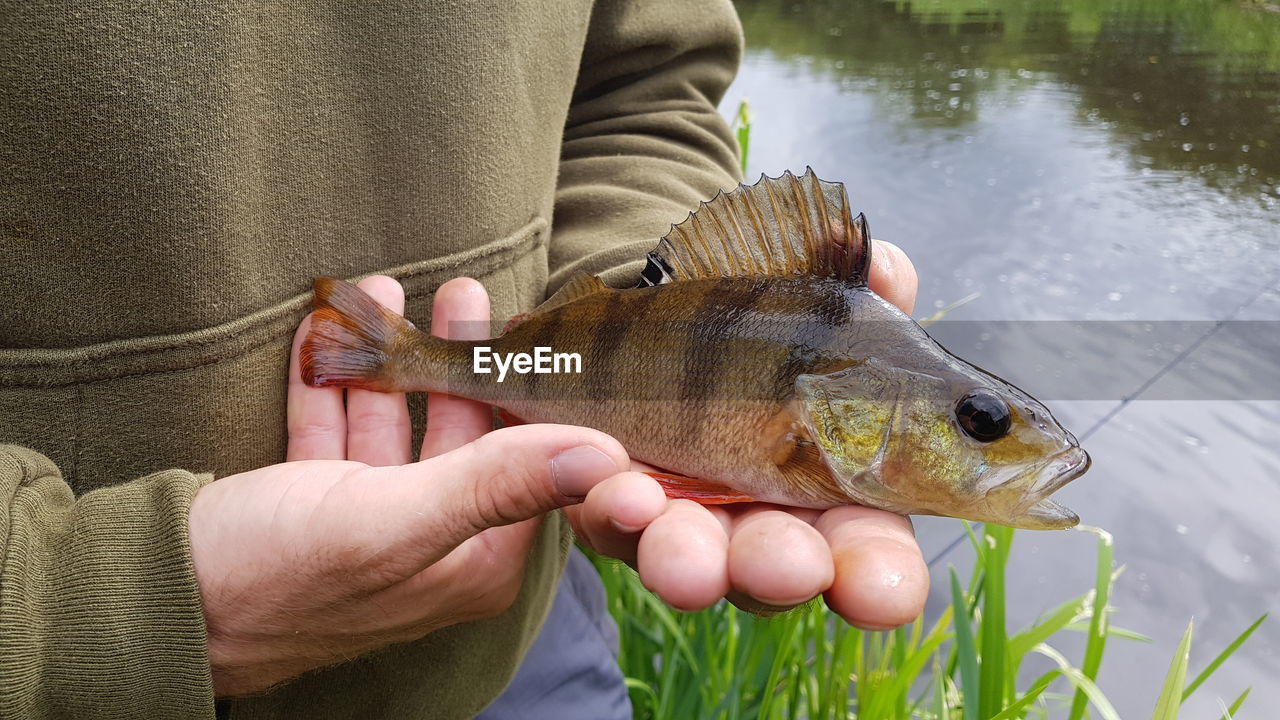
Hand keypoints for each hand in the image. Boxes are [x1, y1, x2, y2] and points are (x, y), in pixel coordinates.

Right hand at [188, 277, 628, 695]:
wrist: (148, 603)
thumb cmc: (270, 576)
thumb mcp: (389, 523)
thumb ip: (494, 484)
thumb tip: (607, 455)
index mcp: (470, 560)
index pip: (529, 464)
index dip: (529, 392)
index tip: (532, 327)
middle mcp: (432, 545)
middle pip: (460, 434)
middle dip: (455, 358)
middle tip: (460, 290)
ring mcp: (370, 526)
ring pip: (392, 424)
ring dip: (387, 358)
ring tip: (382, 289)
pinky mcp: (313, 509)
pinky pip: (333, 431)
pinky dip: (331, 381)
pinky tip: (325, 328)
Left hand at [567, 239, 928, 625]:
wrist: (659, 310)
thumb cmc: (767, 320)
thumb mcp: (821, 293)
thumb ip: (868, 282)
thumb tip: (887, 268)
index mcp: (837, 494)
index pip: (869, 555)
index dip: (881, 578)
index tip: (884, 594)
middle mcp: (762, 523)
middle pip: (774, 571)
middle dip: (778, 569)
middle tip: (784, 566)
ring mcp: (683, 521)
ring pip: (685, 555)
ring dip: (686, 553)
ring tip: (677, 546)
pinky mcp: (612, 502)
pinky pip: (607, 513)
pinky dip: (609, 498)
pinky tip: (614, 473)